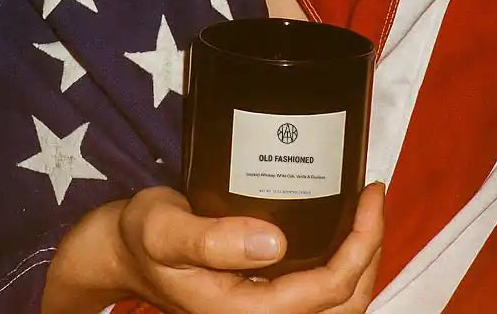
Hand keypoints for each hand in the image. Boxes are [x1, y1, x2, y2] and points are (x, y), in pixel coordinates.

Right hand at [42, 181, 384, 313]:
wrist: (121, 251)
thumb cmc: (142, 237)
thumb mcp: (165, 230)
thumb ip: (211, 239)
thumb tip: (274, 240)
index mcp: (245, 312)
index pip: (327, 291)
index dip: (360, 246)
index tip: (369, 193)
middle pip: (344, 305)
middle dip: (371, 252)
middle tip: (375, 195)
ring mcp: (264, 310)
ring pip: (337, 304)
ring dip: (362, 260)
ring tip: (367, 209)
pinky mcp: (264, 295)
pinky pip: (318, 292)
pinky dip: (342, 263)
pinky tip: (342, 225)